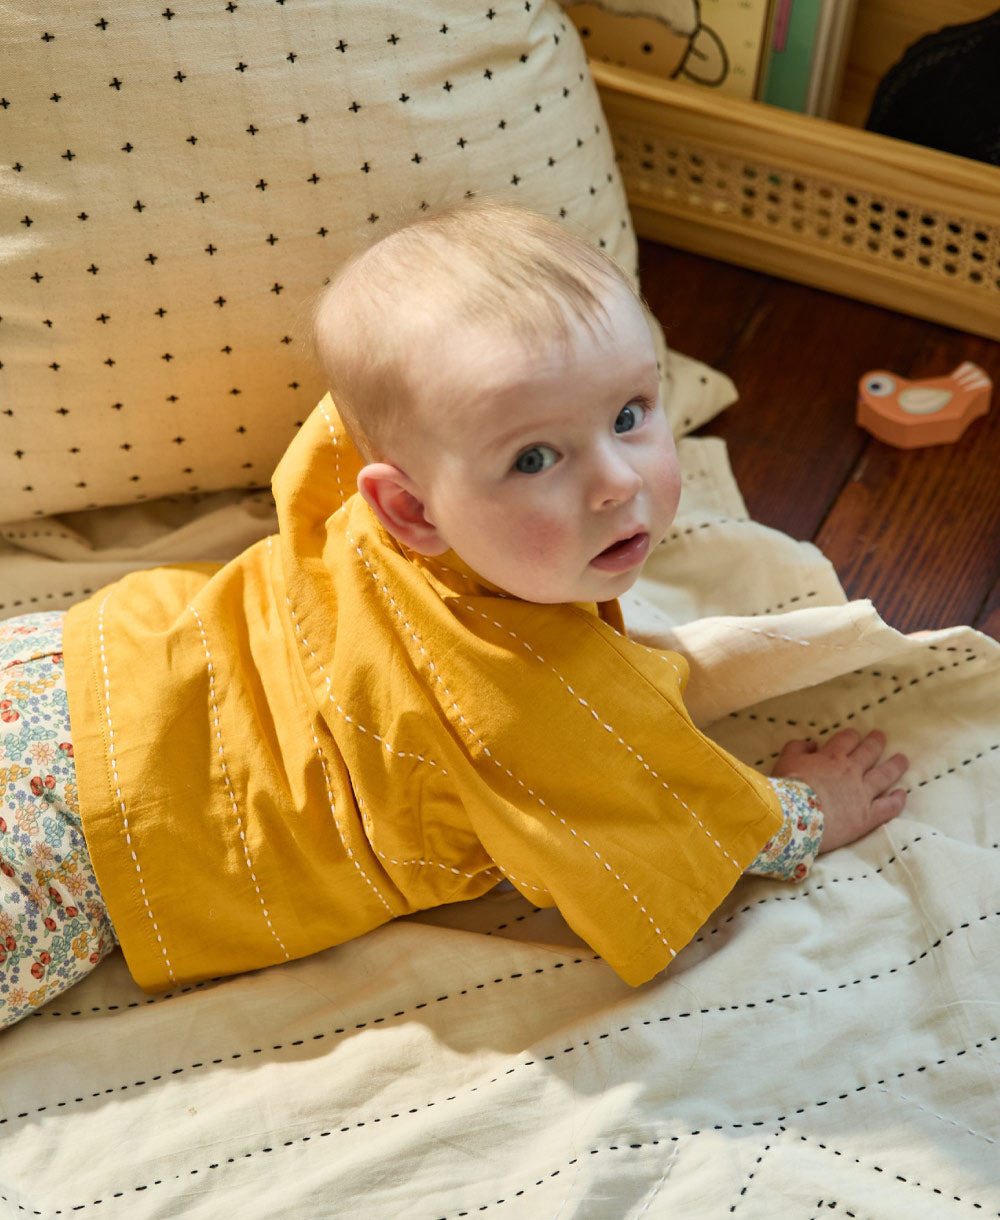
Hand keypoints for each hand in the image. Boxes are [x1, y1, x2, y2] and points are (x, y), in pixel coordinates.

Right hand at [772, 729, 907, 853]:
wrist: (794, 818)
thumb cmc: (787, 788)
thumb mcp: (785, 760)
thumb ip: (798, 747)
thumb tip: (812, 744)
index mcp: (832, 757)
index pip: (847, 739)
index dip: (852, 736)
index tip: (854, 735)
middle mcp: (851, 771)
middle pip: (869, 752)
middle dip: (876, 742)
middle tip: (881, 736)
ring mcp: (862, 793)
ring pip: (884, 775)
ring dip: (895, 766)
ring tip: (903, 759)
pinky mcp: (867, 816)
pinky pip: (888, 807)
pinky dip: (897, 800)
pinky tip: (902, 794)